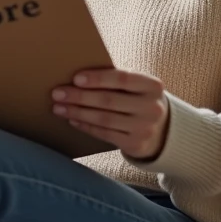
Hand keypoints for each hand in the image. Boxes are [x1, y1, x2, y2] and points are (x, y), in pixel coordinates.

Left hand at [51, 68, 169, 159]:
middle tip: (57, 93)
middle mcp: (152, 108)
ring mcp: (145, 128)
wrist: (163, 130)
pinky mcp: (136, 145)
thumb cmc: (138, 99)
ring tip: (58, 107)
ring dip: (77, 112)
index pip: (122, 79)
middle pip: (109, 100)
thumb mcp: (137, 86)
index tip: (75, 78)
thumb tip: (77, 76)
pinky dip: (86, 126)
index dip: (98, 78)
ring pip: (104, 119)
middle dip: (79, 96)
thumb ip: (116, 80)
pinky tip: (72, 119)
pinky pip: (105, 134)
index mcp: (152, 86)